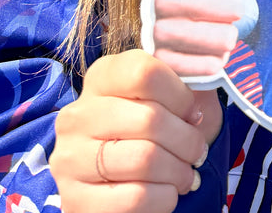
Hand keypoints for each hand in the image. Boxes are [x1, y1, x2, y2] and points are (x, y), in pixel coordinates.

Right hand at [50, 49, 219, 212]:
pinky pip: (135, 198)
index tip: (193, 113)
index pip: (144, 72)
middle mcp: (77, 115)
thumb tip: (201, 86)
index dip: (180, 95)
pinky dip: (164, 198)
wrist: (122, 179)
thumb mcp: (170, 96)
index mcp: (101, 77)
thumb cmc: (156, 128)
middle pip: (150, 119)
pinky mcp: (74, 200)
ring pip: (144, 160)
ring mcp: (70, 159)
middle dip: (187, 140)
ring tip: (186, 174)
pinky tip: (166, 193)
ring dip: (179, 171)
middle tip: (197, 151)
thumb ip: (185, 81)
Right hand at [150, 0, 248, 76]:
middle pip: (191, 2)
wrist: (201, 29)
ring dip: (217, 36)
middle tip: (241, 9)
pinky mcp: (155, 63)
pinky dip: (204, 64)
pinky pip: (181, 66)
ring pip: (186, 35)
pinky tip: (218, 60)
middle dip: (224, 6)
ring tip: (231, 34)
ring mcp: (150, 30)